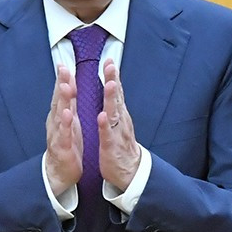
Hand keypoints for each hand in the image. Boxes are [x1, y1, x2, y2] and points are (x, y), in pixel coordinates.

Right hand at [44, 65, 82, 196]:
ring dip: (63, 100)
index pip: (62, 94)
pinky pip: (64, 133)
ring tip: (66, 87)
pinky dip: (65, 124)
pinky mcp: (62, 146)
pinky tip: (67, 114)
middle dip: (61, 84)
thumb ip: (68, 103)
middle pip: (59, 100)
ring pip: (60, 114)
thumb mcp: (68, 121)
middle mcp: (56, 122)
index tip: (65, 64)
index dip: (63, 79)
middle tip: (63, 69)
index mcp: (60, 116)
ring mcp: (58, 134)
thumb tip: (68, 84)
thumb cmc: (66, 144)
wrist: (59, 172)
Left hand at [98, 58, 142, 191]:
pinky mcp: (111, 147)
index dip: (113, 76)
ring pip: (114, 113)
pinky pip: (108, 135)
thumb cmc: (121, 145)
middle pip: (117, 98)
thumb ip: (116, 104)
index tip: (109, 60)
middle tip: (111, 65)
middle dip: (114, 81)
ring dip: (112, 99)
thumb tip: (114, 86)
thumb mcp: (118, 121)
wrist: (129, 171)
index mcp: (119, 115)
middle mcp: (121, 121)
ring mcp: (117, 133)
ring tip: (110, 85)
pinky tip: (102, 117)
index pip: (116, 92)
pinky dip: (105, 126)